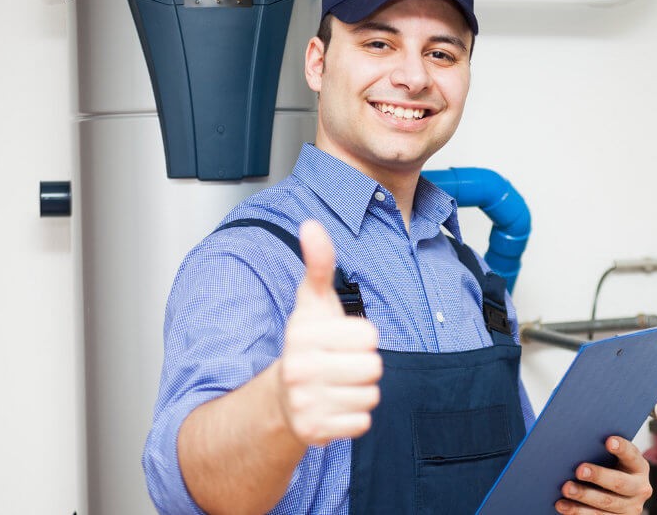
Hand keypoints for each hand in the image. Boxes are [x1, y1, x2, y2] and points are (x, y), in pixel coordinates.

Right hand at [276, 220, 382, 445]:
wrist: (282, 397)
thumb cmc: (307, 344)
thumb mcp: (313, 302)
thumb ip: (318, 264)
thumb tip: (311, 224)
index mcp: (302, 335)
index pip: (370, 336)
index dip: (363, 337)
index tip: (341, 340)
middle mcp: (299, 370)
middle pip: (373, 367)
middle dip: (364, 366)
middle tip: (341, 365)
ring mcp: (305, 403)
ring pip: (370, 396)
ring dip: (361, 391)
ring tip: (338, 385)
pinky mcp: (314, 431)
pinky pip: (362, 423)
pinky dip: (354, 417)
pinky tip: (336, 406)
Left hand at [555, 436, 651, 514]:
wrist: (618, 496)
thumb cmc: (609, 468)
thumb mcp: (613, 460)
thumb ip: (601, 452)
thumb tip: (575, 444)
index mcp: (638, 467)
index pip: (632, 455)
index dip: (622, 448)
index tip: (609, 441)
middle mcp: (639, 489)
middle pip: (619, 483)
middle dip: (599, 476)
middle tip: (579, 470)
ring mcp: (630, 508)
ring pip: (606, 503)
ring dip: (584, 496)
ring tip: (566, 489)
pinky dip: (577, 512)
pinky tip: (563, 505)